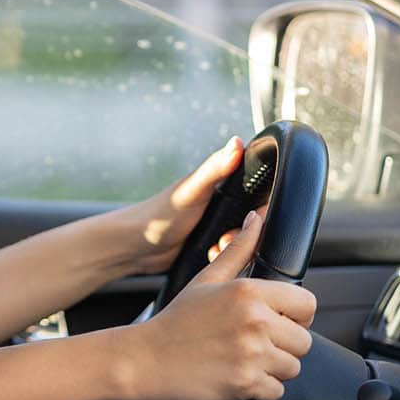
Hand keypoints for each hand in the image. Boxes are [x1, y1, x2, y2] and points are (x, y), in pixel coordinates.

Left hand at [115, 136, 245, 274]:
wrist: (136, 247)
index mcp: (220, 184)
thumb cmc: (159, 213)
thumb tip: (236, 142)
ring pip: (245, 238)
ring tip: (217, 247)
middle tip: (227, 237)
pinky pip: (231, 254)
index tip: (257, 216)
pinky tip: (212, 255)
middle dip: (249, 231)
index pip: (258, 189)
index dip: (263, 203)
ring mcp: (216, 225)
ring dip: (236, 246)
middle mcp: (221, 203)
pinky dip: (226, 257)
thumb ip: (215, 168)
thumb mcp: (192, 190)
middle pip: (254, 218)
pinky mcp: (210, 245)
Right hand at [121, 211, 316, 399]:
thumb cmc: (176, 321)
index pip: (307, 304)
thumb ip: (238, 250)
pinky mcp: (245, 383)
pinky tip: (234, 376)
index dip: (293, 315)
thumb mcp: (206, 280)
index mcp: (248, 292)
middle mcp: (254, 321)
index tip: (273, 320)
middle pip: (304, 340)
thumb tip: (256, 219)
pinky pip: (277, 392)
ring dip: (272, 368)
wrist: (143, 360)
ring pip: (292, 367)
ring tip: (239, 359)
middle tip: (248, 343)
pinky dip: (259, 389)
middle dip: (282, 345)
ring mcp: (250, 354)